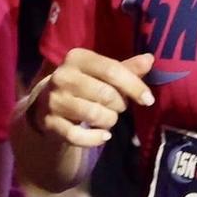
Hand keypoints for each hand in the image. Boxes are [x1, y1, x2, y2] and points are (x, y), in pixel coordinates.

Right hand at [27, 49, 154, 147]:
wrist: (47, 103)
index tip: (148, 100)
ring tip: (108, 118)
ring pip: (94, 115)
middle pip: (105, 94)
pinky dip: (95, 139)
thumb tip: (150, 59)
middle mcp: (62, 76)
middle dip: (119, 105)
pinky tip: (103, 136)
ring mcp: (53, 100)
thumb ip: (125, 68)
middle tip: (118, 106)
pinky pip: (77, 136)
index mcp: (77, 57)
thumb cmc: (84, 84)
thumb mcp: (101, 73)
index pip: (111, 70)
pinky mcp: (49, 123)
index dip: (134, 86)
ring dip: (109, 121)